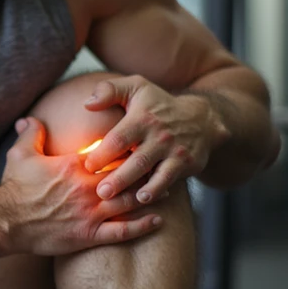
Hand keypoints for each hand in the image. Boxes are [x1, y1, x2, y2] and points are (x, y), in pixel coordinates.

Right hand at [0, 117, 164, 255]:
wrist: (6, 221)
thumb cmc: (14, 188)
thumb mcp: (20, 155)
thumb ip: (31, 134)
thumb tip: (28, 119)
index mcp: (76, 165)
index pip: (111, 152)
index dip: (129, 147)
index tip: (140, 143)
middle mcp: (88, 187)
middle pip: (127, 175)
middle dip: (145, 169)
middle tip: (160, 165)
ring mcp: (91, 212)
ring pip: (130, 200)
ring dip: (149, 194)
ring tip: (166, 190)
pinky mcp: (90, 235)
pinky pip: (122, 231)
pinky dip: (142, 226)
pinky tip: (157, 221)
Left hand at [79, 76, 229, 202]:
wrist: (200, 118)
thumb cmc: (156, 104)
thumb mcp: (135, 87)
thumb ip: (109, 90)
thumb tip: (87, 104)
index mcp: (142, 118)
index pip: (119, 138)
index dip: (102, 154)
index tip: (87, 166)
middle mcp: (160, 135)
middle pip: (136, 160)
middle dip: (118, 178)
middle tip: (100, 192)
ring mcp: (174, 151)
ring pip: (153, 173)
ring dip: (136, 189)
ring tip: (119, 201)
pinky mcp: (185, 163)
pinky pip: (168, 180)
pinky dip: (156, 191)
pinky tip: (143, 199)